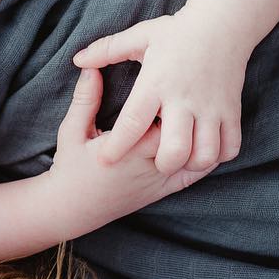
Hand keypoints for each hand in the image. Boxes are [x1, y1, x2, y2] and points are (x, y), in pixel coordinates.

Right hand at [49, 68, 213, 225]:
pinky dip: (205, 157)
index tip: (169, 78)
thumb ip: (85, 100)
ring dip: (198, 132)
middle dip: (187, 112)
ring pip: (193, 155)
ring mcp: (159, 181)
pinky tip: (207, 135)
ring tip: (198, 109)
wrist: (71, 211)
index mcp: (127, 148)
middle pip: (181, 134)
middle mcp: (148, 165)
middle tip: (189, 89)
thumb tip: (91, 68)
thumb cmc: (70, 168)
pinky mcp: (164, 191)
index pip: (160, 120)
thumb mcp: (72, 131)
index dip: (169, 99)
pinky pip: (194, 175)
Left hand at [71, 12, 244, 174]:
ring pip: (204, 154)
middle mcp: (184, 98)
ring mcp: (211, 106)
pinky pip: (230, 146)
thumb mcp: (140, 36)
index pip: (133, 123)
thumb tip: (77, 60)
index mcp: (156, 82)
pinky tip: (206, 148)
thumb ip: (107, 50)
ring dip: (192, 162)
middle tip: (155, 159)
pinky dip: (219, 155)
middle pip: (173, 150)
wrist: (223, 21)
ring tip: (182, 155)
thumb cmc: (177, 31)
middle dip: (162, 164)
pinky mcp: (231, 109)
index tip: (106, 160)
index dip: (117, 147)